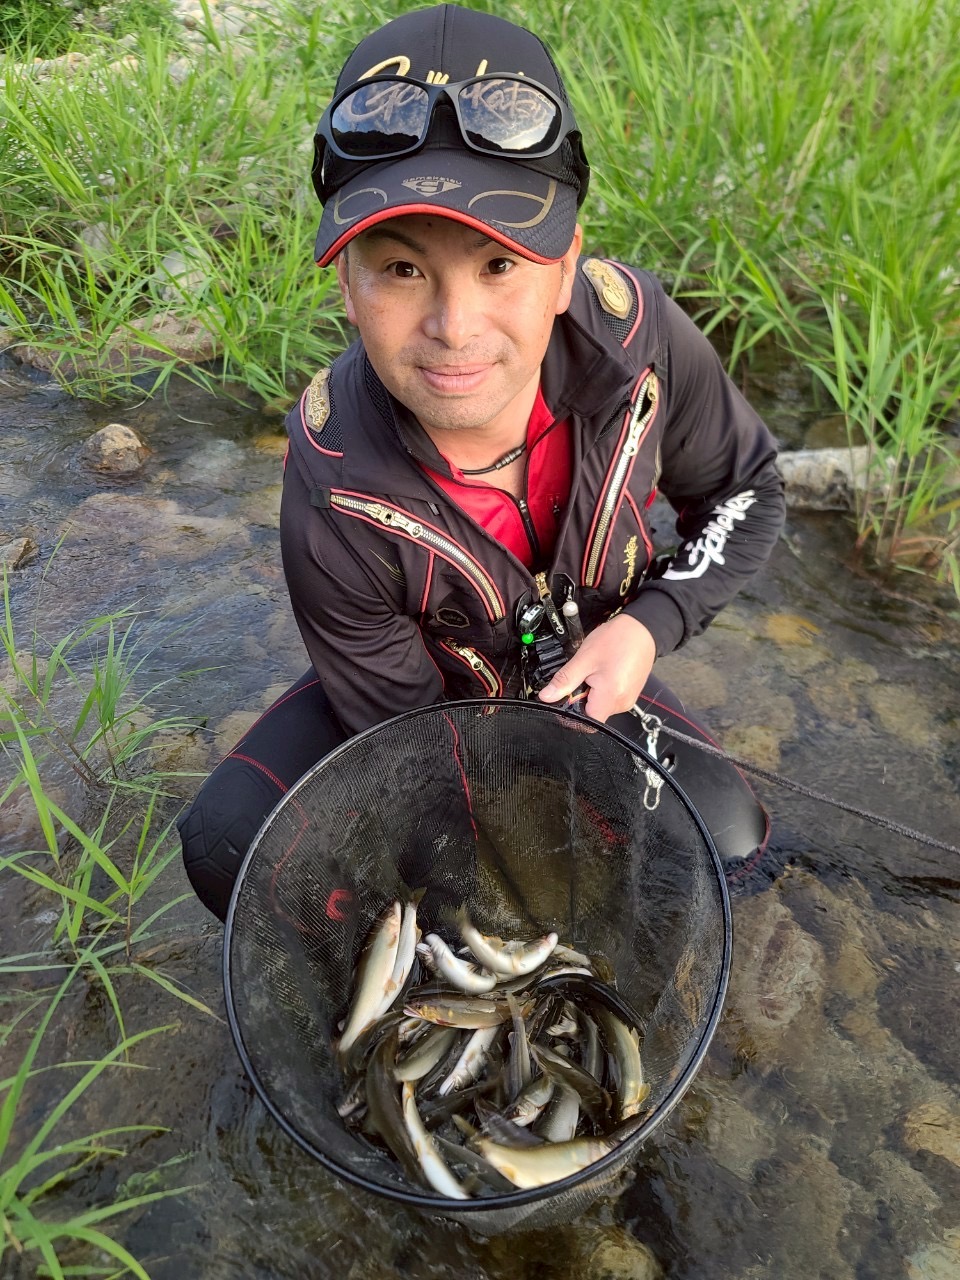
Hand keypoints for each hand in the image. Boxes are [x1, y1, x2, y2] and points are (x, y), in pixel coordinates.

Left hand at [537, 613, 655, 721]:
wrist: (642, 629)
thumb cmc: (617, 639)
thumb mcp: (584, 658)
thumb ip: (564, 680)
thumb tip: (547, 696)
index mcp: (610, 697)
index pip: (585, 723)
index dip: (571, 714)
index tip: (566, 697)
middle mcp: (622, 703)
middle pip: (592, 714)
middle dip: (581, 699)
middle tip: (583, 676)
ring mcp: (627, 700)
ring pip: (599, 706)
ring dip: (591, 693)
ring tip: (595, 671)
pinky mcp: (629, 694)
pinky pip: (609, 699)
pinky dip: (601, 689)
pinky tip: (603, 672)